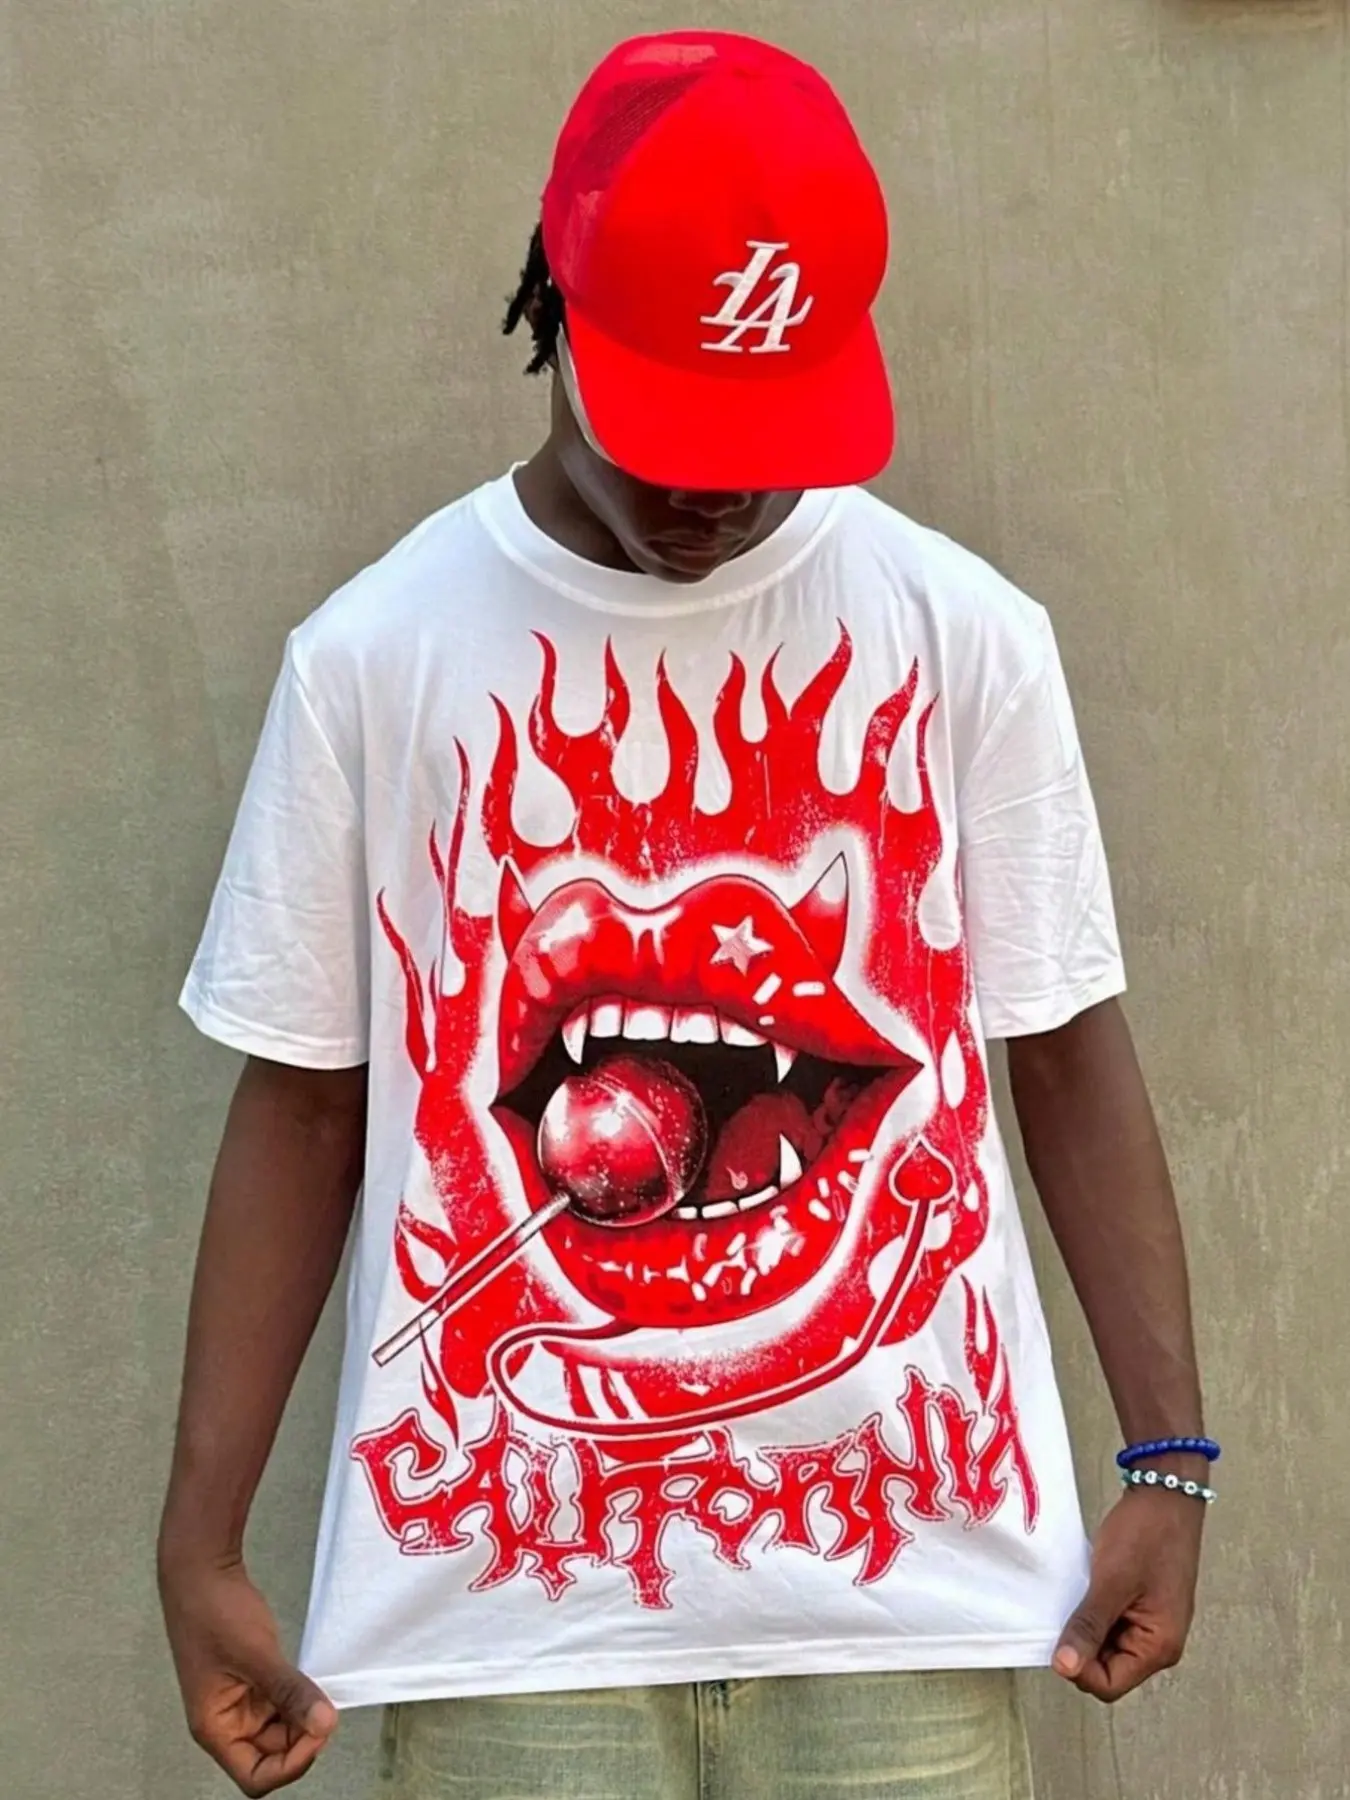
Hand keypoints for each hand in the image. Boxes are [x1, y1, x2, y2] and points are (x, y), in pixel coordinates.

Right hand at [159, 1554, 337, 1794]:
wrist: (201, 1570)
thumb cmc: (215, 1613)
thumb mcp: (256, 1654)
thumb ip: (290, 1692)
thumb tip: (326, 1725)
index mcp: (215, 1728)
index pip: (256, 1777)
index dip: (290, 1765)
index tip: (317, 1730)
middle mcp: (226, 1723)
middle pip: (271, 1757)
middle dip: (301, 1740)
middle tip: (326, 1709)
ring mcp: (239, 1702)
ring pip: (279, 1732)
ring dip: (302, 1720)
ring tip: (320, 1694)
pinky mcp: (252, 1681)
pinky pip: (280, 1705)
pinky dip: (298, 1700)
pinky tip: (312, 1683)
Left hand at [1053, 1486, 1203, 1701]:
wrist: (1165, 1492)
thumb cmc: (1145, 1535)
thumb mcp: (1111, 1582)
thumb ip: (1088, 1627)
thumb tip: (1064, 1668)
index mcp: (1159, 1647)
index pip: (1108, 1684)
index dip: (1078, 1667)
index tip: (1058, 1633)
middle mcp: (1158, 1644)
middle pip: (1107, 1668)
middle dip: (1081, 1646)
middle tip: (1065, 1609)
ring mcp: (1151, 1624)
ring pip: (1105, 1645)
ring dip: (1086, 1627)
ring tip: (1074, 1596)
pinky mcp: (1141, 1605)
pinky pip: (1110, 1623)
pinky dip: (1093, 1612)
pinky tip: (1082, 1590)